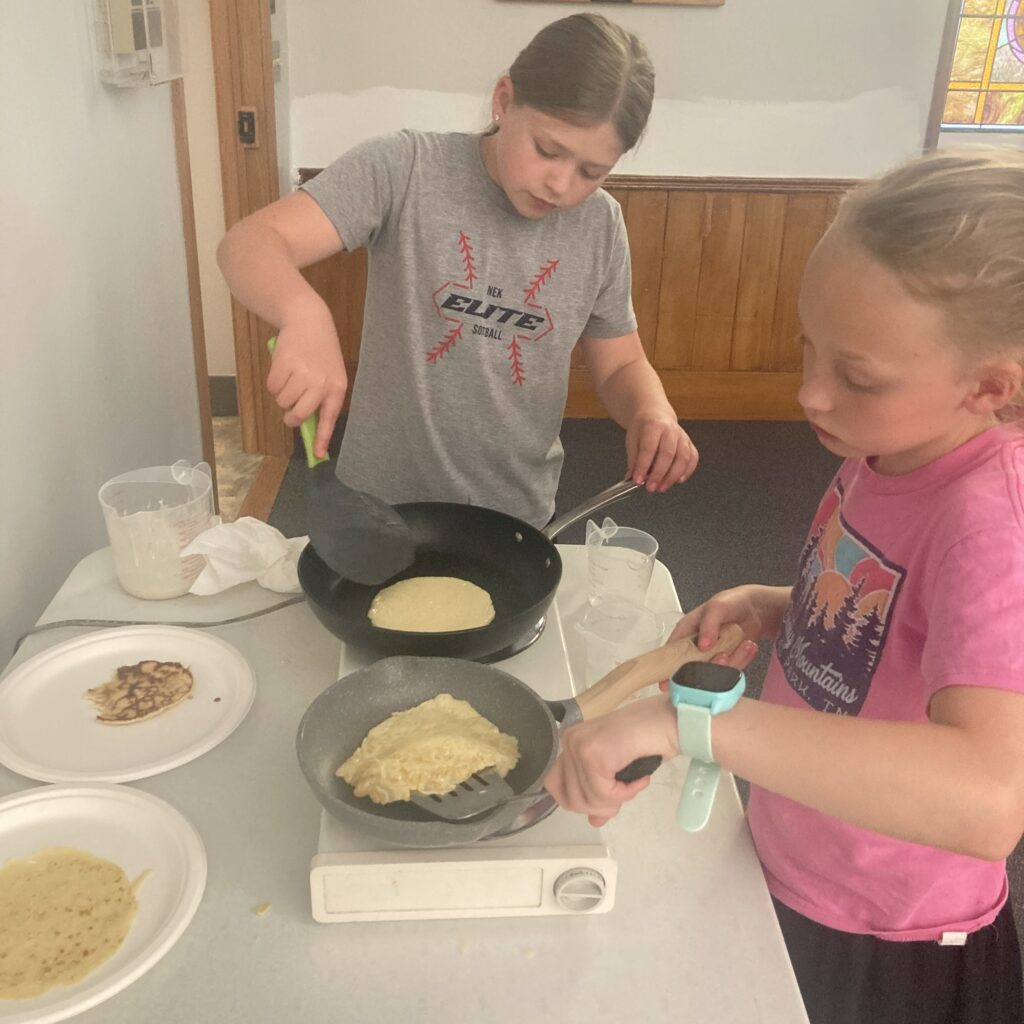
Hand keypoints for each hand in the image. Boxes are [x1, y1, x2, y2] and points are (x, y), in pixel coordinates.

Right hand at [266, 313, 347, 457]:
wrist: (308, 320)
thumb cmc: (320, 352)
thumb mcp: (329, 374)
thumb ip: (321, 398)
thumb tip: (307, 425)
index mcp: (337, 388)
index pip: (329, 419)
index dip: (323, 439)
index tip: (319, 456)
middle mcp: (321, 383)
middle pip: (299, 415)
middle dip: (290, 416)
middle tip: (289, 410)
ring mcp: (303, 374)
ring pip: (282, 401)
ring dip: (281, 395)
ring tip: (290, 378)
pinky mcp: (284, 364)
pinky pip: (272, 387)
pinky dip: (273, 382)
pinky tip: (282, 369)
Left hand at [545, 697, 677, 825]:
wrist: (669, 721)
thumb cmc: (648, 738)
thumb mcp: (617, 770)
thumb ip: (600, 793)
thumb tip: (593, 822)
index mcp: (570, 741)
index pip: (557, 786)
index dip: (583, 801)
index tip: (609, 800)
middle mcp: (569, 741)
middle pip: (571, 799)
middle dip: (602, 806)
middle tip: (626, 792)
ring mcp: (579, 746)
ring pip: (587, 800)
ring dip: (616, 800)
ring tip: (635, 784)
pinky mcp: (594, 755)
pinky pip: (603, 794)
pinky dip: (625, 794)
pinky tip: (641, 780)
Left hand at [625, 413, 697, 491]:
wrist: (655, 415)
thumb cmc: (644, 428)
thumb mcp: (632, 440)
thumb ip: (633, 460)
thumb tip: (633, 478)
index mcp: (653, 426)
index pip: (648, 448)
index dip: (643, 466)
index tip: (638, 479)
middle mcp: (670, 430)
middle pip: (668, 454)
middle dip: (659, 474)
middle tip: (650, 487)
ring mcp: (682, 436)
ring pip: (683, 458)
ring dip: (673, 476)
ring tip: (662, 487)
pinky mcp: (690, 443)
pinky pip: (693, 458)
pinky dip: (687, 471)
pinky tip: (678, 480)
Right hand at [668, 584, 790, 671]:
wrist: (754, 608)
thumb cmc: (730, 602)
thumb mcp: (716, 607)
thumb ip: (708, 625)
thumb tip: (702, 645)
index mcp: (686, 632)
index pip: (671, 653)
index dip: (668, 668)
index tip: (669, 680)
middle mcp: (696, 647)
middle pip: (693, 669)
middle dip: (709, 666)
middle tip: (723, 655)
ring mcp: (712, 656)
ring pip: (715, 672)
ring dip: (732, 661)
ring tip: (743, 644)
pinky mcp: (728, 662)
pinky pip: (732, 670)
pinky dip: (742, 660)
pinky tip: (747, 646)